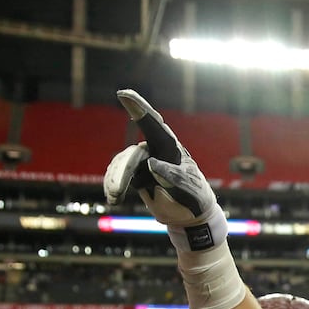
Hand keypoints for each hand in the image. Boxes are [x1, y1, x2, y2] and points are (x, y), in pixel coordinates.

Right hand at [105, 90, 226, 242]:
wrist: (190, 214)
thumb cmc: (195, 197)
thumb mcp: (189, 189)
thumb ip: (174, 176)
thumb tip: (152, 163)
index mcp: (171, 148)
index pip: (154, 124)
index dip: (138, 107)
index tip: (123, 94)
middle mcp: (155, 150)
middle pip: (133, 155)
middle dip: (122, 172)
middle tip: (116, 191)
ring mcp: (143, 161)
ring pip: (122, 165)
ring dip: (115, 180)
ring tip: (114, 197)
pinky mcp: (135, 172)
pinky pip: (118, 174)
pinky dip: (113, 184)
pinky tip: (113, 198)